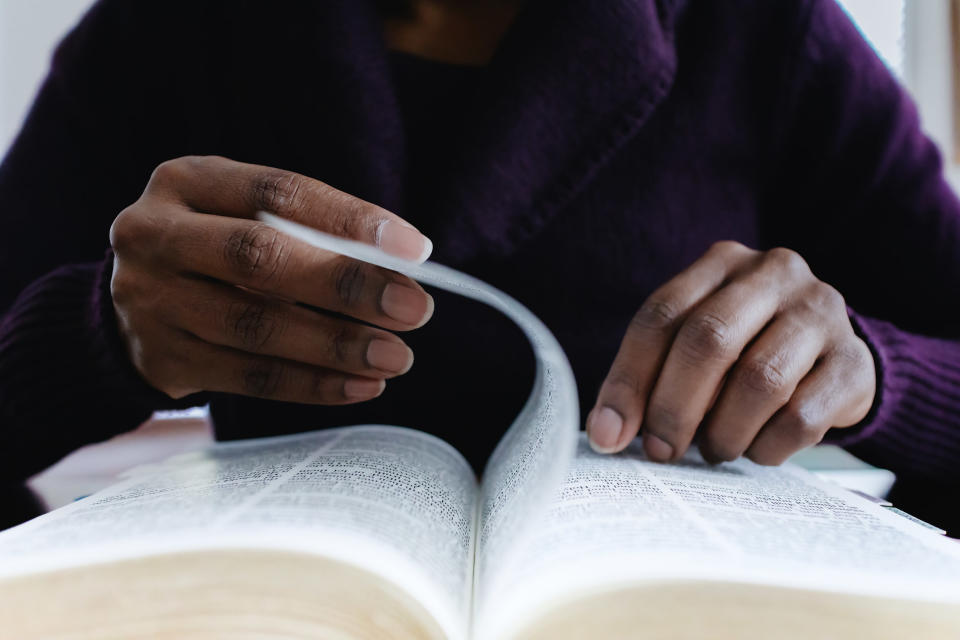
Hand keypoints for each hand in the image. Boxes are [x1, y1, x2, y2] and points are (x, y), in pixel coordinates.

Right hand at [109, 155, 433, 402]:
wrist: (138, 303)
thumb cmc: (219, 250)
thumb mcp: (245, 217)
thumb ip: (309, 231)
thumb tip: (402, 265)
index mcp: (188, 181)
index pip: (277, 192)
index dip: (349, 219)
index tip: (415, 249)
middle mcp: (155, 233)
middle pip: (260, 258)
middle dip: (346, 286)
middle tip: (414, 308)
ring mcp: (149, 299)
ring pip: (254, 326)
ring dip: (336, 346)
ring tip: (395, 357)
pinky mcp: (160, 357)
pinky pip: (247, 377)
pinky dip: (311, 385)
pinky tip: (360, 386)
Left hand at [587, 241, 875, 464]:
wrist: (832, 359)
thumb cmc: (743, 354)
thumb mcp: (694, 350)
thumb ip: (648, 379)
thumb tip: (606, 434)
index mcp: (722, 261)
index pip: (662, 315)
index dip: (629, 379)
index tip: (610, 434)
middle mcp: (774, 273)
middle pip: (710, 340)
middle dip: (674, 408)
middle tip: (660, 451)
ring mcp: (822, 312)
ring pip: (759, 381)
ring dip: (723, 432)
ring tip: (711, 449)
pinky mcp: (855, 362)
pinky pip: (802, 417)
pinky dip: (766, 446)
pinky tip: (756, 449)